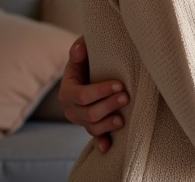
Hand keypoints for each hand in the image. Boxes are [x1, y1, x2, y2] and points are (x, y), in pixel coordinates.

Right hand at [59, 36, 128, 152]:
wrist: (96, 71)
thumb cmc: (91, 59)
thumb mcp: (85, 51)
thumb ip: (80, 48)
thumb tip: (79, 49)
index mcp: (67, 90)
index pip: (81, 95)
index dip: (100, 91)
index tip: (119, 84)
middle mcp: (71, 108)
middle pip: (88, 114)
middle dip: (108, 105)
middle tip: (127, 97)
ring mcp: (81, 120)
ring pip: (92, 127)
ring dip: (107, 124)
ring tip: (122, 118)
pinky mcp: (92, 126)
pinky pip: (95, 138)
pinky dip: (101, 143)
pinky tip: (107, 147)